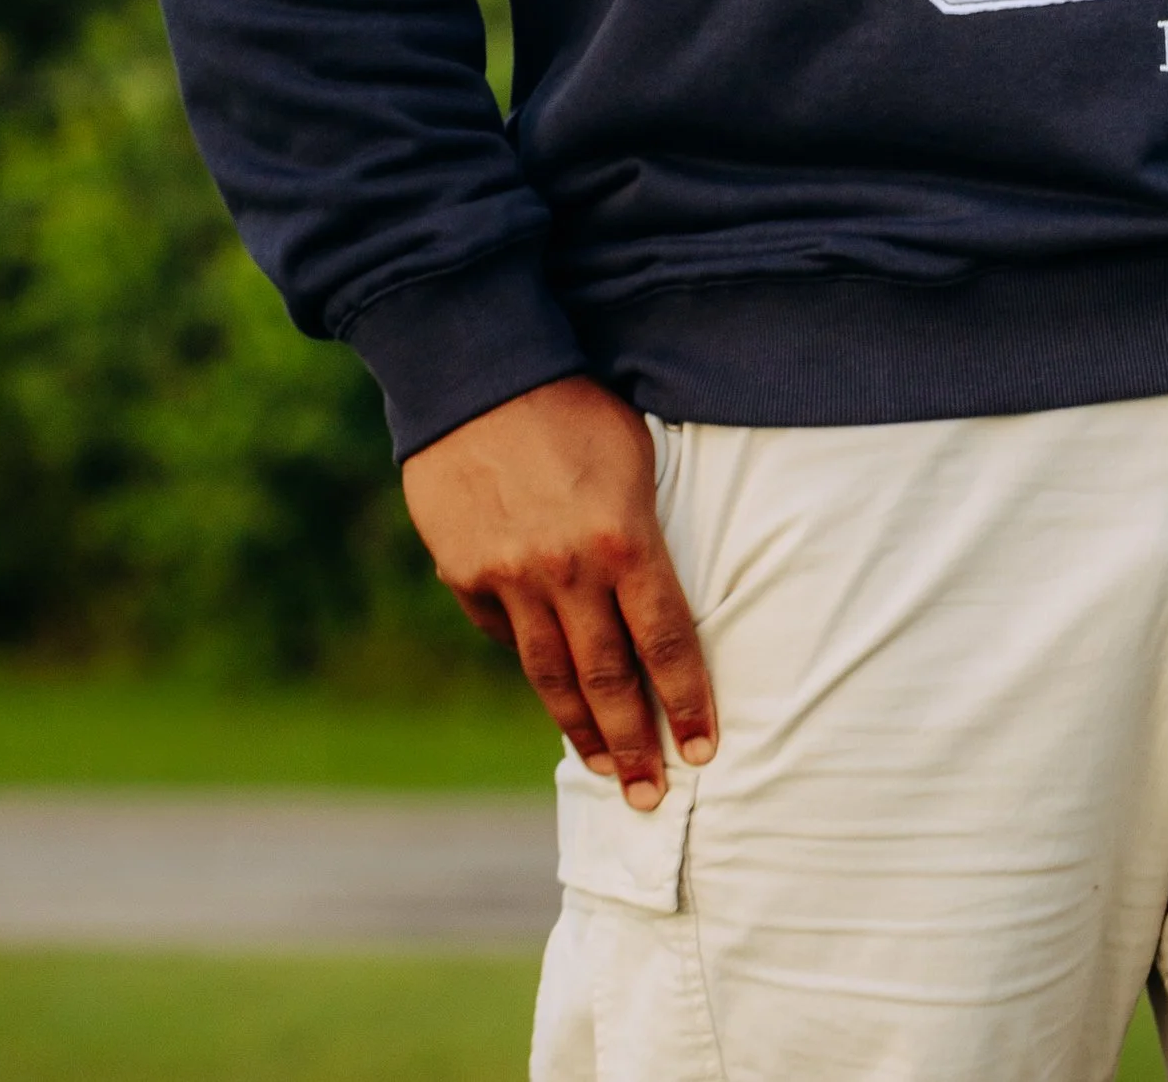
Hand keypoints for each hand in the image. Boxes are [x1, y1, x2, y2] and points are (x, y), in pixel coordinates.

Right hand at [401, 376, 716, 802]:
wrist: (478, 374)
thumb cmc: (574, 405)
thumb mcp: (634, 459)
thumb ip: (640, 535)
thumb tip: (648, 599)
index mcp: (622, 538)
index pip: (666, 641)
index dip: (686, 700)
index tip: (701, 749)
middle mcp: (566, 571)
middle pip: (608, 680)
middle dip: (633, 744)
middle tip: (650, 795)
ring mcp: (510, 578)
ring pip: (551, 675)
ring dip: (581, 730)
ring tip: (604, 770)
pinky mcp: (465, 575)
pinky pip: (504, 633)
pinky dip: (529, 659)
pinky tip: (550, 685)